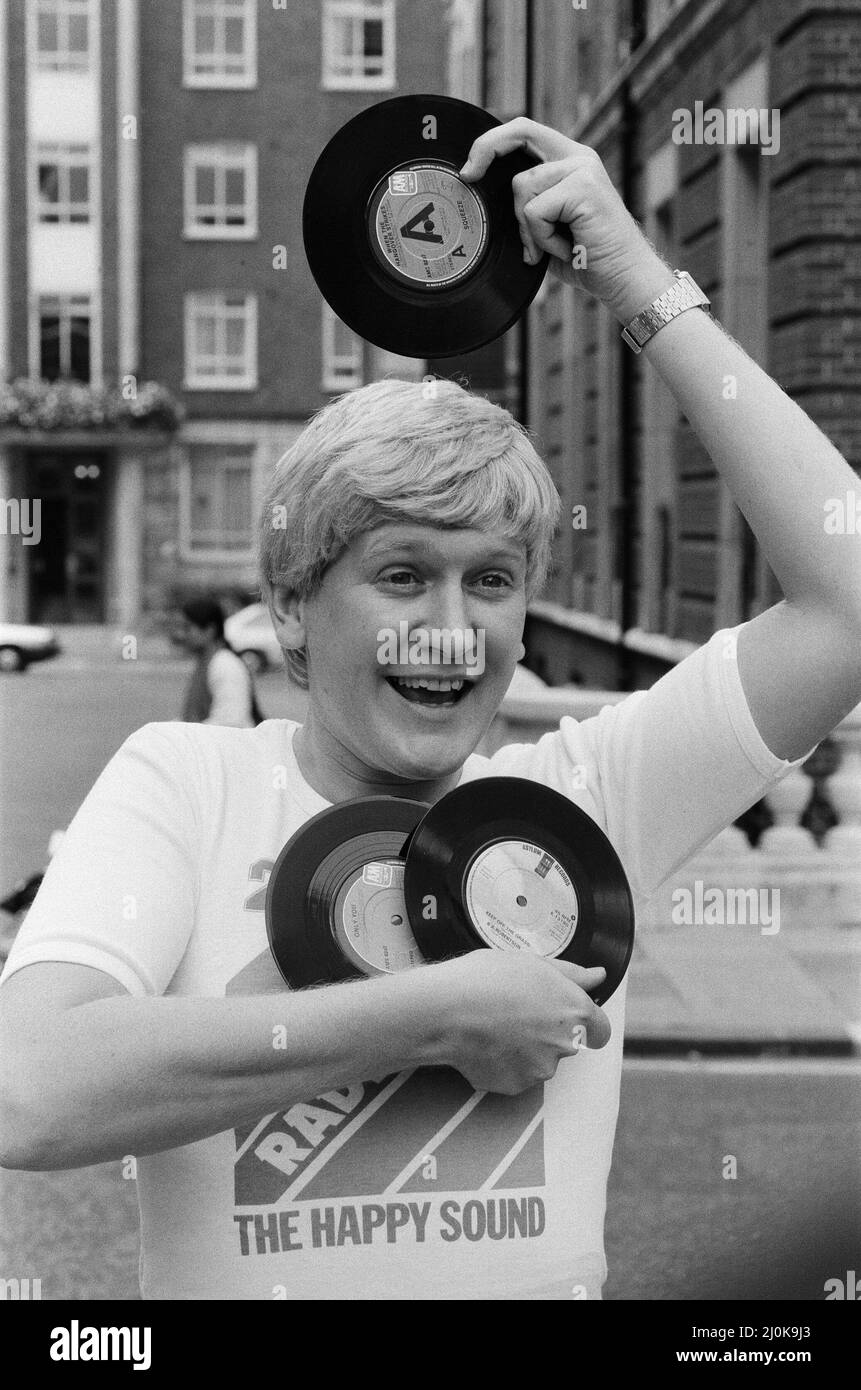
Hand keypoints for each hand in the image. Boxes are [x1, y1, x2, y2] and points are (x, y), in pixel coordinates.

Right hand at [432, 950, 610, 1094]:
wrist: (446, 1010)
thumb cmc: (488, 978)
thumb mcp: (533, 963)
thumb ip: (572, 974)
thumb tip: (598, 976)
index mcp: (575, 1013)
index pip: (600, 1030)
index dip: (584, 1022)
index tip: (562, 1014)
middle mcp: (564, 1046)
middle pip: (566, 1044)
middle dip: (547, 1032)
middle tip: (516, 1011)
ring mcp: (539, 1070)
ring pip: (540, 1061)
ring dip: (525, 1049)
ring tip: (495, 1026)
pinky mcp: (514, 1086)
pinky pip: (515, 1075)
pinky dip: (504, 1063)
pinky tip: (485, 1043)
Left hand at [459, 116, 673, 321]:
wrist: (623, 279)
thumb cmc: (585, 260)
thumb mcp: (547, 229)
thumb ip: (526, 208)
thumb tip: (485, 199)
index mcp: (569, 161)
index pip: (525, 132)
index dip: (493, 141)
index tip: (470, 168)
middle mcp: (578, 157)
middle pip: (519, 132)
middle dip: (486, 149)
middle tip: (468, 176)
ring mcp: (582, 169)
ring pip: (522, 187)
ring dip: (528, 228)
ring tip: (553, 246)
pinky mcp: (584, 187)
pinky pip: (534, 212)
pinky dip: (541, 238)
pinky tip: (565, 248)